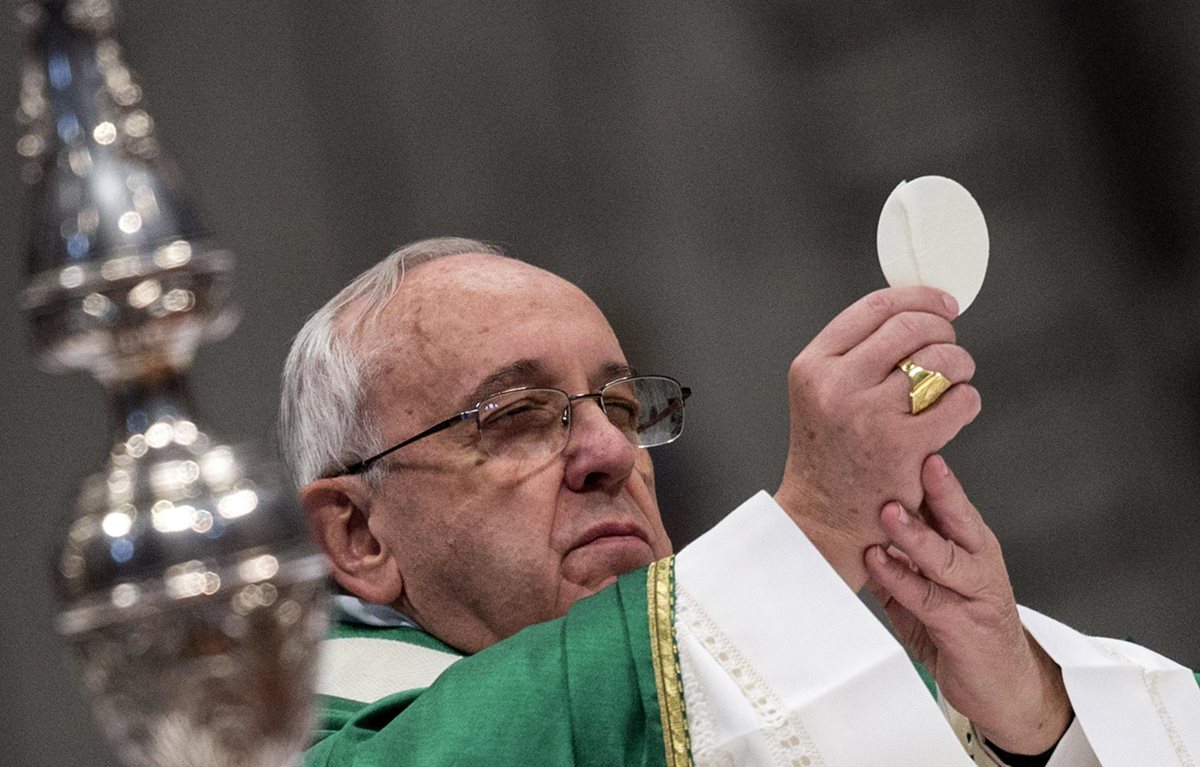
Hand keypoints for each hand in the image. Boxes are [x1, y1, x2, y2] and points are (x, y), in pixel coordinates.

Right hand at [773, 287, 979, 587]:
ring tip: (954, 379)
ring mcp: (869, 415)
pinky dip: (967, 400)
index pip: (874, 307)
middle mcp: (837, 385)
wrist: (824, 519)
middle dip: (943, 330)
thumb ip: (855, 354)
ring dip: (959, 364)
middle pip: (910, 327)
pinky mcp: (903, 446)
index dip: (918, 298)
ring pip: (940, 360)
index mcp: (813, 365)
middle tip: (950, 345)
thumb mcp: (820, 392)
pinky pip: (959, 401)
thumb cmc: (829, 453)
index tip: (943, 304)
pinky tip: (956, 409)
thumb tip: (913, 312)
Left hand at [865, 454, 1071, 754]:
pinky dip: (900, 578)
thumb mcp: (926, 587)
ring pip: (944, 555)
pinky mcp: (963, 626)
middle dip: (934, 489)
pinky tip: (878, 561)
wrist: (1004, 688)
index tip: (910, 442)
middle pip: (958, 518)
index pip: (951, 502)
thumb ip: (898, 559)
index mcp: (970, 546)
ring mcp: (974, 594)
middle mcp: (977, 563)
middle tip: (909, 461)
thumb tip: (855, 531)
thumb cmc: (963, 632)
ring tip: (887, 511)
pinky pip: (927, 597)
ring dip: (914, 533)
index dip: (932, 474)